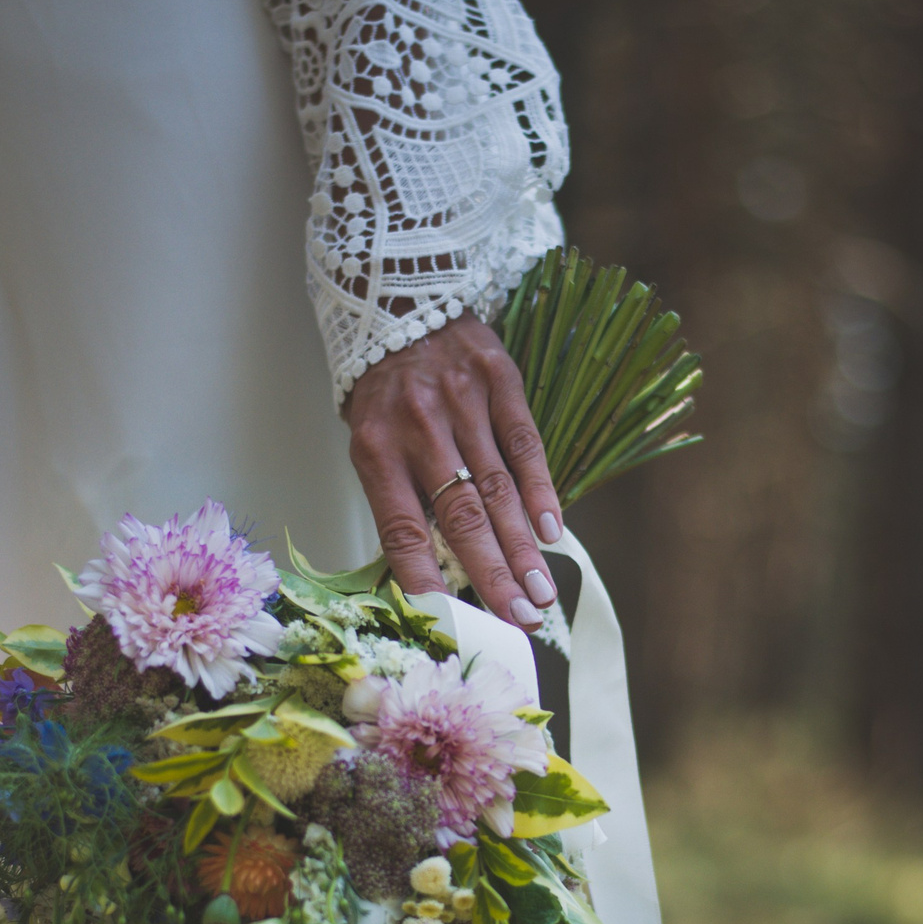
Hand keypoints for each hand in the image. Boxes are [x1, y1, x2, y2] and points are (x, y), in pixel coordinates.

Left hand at [344, 313, 563, 630]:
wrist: (400, 305)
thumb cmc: (384, 391)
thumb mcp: (370, 441)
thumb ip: (399, 496)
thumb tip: (432, 567)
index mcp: (376, 450)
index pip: (402, 527)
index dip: (425, 575)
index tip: (449, 617)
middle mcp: (420, 428)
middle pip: (461, 515)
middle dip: (493, 573)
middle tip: (520, 618)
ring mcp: (462, 403)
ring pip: (498, 488)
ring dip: (523, 547)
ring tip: (541, 592)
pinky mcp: (498, 381)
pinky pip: (524, 444)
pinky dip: (541, 490)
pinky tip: (552, 530)